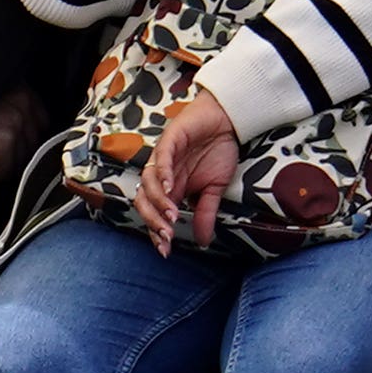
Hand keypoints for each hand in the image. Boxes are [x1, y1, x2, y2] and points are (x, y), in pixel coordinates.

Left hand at [134, 88, 243, 248]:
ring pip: (148, 183)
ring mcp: (163, 159)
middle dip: (153, 222)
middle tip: (167, 237)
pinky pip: (161, 159)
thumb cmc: (218, 151)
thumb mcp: (215, 189)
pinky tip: (170, 187)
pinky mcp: (169, 141)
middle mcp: (162, 176)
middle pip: (144, 201)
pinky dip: (163, 174)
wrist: (227, 121)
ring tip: (172, 216)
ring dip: (158, 202)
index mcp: (171, 189)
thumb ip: (206, 213)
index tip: (166, 251)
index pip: (155, 214)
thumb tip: (203, 242)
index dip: (157, 232)